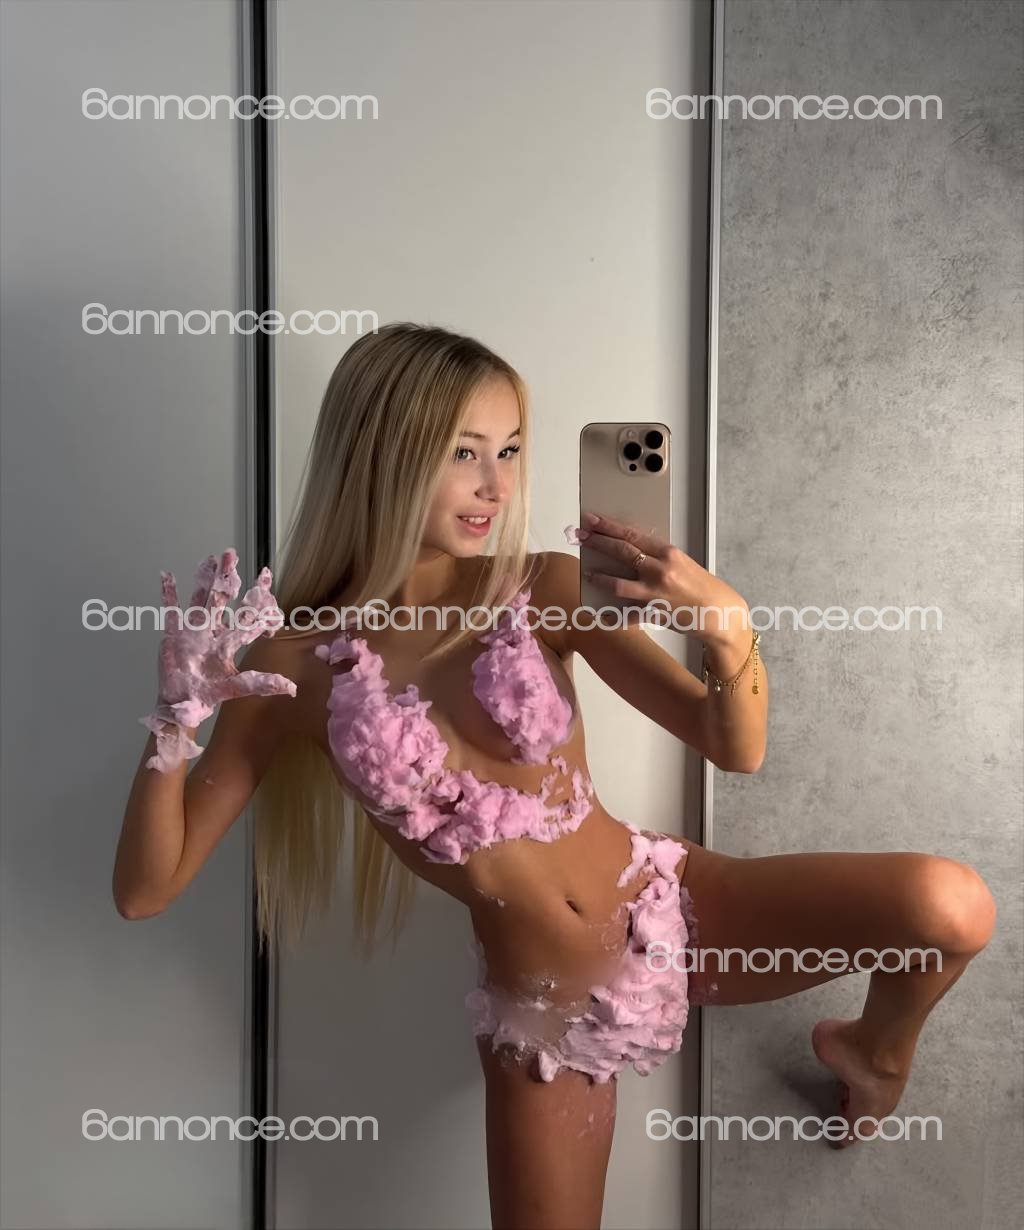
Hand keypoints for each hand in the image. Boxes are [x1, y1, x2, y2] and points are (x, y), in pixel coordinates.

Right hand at [139, 549, 296, 770]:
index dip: (256, 599)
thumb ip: (261, 683)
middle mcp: (213, 631)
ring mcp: (193, 631)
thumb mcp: (238, 687)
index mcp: (229, 642)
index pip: (247, 616)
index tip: (266, 576)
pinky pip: (171, 610)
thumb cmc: (209, 695)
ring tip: (208, 559)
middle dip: (227, 577)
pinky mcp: (173, 634)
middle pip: (222, 599)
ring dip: (203, 579)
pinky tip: (167, 575)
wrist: (183, 703)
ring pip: (200, 599)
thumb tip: (292, 688)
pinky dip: (169, 594)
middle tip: (231, 554)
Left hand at [569, 510, 750, 644]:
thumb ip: (659, 557)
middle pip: (622, 552)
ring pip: (618, 584)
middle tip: (580, 537)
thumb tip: (634, 552)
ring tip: (589, 573)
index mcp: (669, 553)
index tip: (592, 521)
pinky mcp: (654, 613)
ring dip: (600, 577)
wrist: (721, 613)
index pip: (632, 535)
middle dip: (597, 543)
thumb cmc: (704, 587)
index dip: (608, 527)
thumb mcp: (683, 563)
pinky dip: (612, 616)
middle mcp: (661, 570)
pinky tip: (600, 614)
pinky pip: (626, 614)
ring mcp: (656, 593)